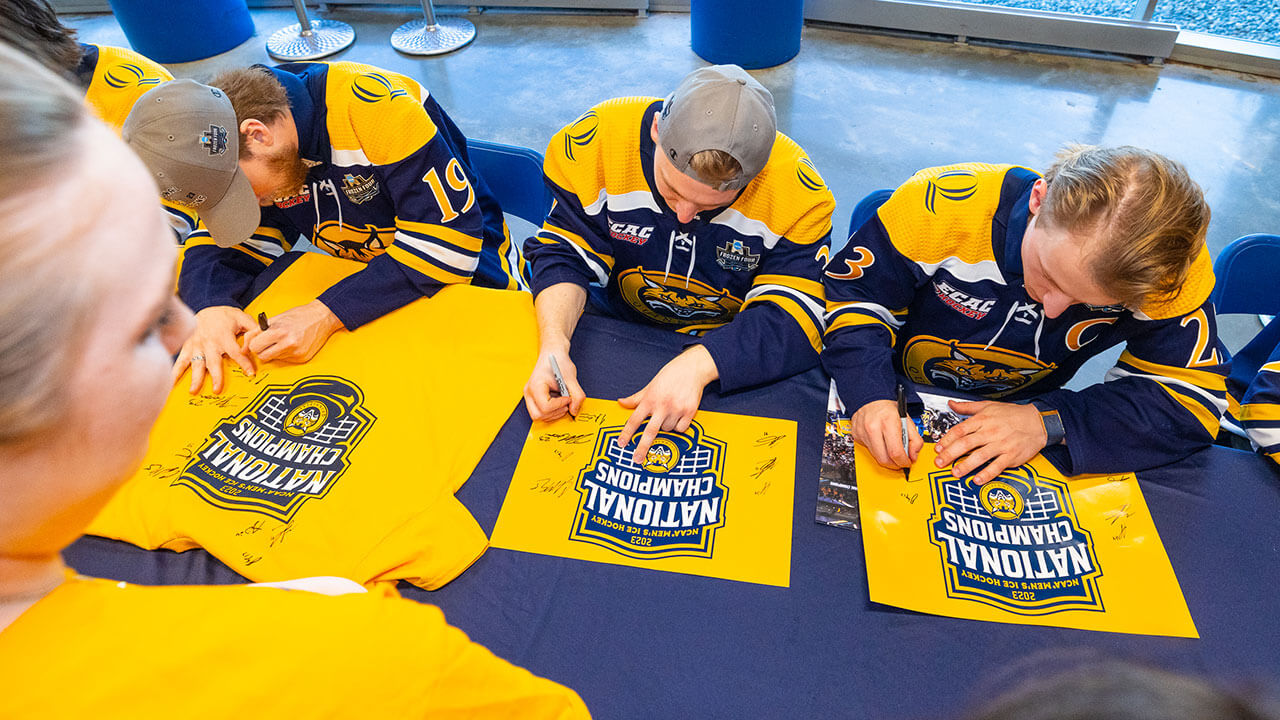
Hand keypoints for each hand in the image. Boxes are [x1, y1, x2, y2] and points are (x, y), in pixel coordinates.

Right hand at [173, 306, 256, 394]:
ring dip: (195, 378)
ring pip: (196, 364)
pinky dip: (174, 371)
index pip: (236, 352)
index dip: (244, 363)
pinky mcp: (187, 347)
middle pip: (213, 362)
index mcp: (224, 336)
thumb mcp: (241, 317)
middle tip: (217, 389)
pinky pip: (180, 360)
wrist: (204, 306)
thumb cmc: (224, 315)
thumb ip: (252, 328)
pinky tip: (170, 382)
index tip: (250, 373)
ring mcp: (196, 346)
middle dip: (215, 376)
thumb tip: (262, 336)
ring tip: (193, 391)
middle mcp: (209, 343)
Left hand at [244, 300, 343, 363]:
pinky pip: (286, 360)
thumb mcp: (275, 319)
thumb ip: (257, 331)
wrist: (322, 317)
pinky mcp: (302, 358)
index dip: (253, 344)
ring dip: (274, 352)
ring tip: (282, 341)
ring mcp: (296, 352)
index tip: (257, 342)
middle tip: (268, 343)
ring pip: (274, 359)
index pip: (255, 347)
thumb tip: (245, 346)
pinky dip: (286, 353)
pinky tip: (292, 344)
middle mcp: (287, 343)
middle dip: (262, 351)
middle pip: (262, 357)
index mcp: (279, 331)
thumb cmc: (299, 315)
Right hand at [524, 348, 584, 421]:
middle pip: (538, 415)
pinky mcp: (534, 398)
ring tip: (562, 399)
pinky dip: (552, 411)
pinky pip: (541, 412)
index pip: (545, 407)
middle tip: (566, 401)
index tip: (568, 397)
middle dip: (555, 412)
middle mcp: (529, 393)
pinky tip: (558, 400)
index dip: (560, 405)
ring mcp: (530, 396)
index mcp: (536, 386)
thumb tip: (574, 411)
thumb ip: (577, 396)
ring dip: (554, 412)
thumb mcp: (571, 378)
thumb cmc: (558, 361)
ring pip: (539, 417)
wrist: (553, 353)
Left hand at [617, 345, 718, 463]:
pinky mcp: (689, 412)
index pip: (635, 419)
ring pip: (667, 429)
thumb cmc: (669, 376)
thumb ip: (635, 398)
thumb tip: (620, 402)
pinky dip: (679, 425)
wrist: (692, 369)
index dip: (627, 432)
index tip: (621, 444)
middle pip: (650, 431)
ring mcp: (676, 409)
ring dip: (666, 425)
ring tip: (669, 411)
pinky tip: (679, 414)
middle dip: (642, 447)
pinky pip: (681, 428)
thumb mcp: (650, 386)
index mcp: (650, 399)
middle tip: (637, 460)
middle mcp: (662, 405)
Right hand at [850, 399, 921, 468]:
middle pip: (884, 459)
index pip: (895, 452)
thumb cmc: (888, 408)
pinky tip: (880, 441)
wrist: (870, 398)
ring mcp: (863, 433)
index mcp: (888, 422)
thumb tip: (913, 455)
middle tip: (900, 461)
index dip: (903, 461)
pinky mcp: (856, 436)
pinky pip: (869, 450)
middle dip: (894, 464)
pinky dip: (877, 450)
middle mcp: (873, 428)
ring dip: (886, 458)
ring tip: (891, 450)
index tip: (907, 462)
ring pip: (875, 456)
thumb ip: (915, 439)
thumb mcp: (907, 420)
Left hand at [934, 399, 1046, 484]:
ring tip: (955, 473)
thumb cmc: (1012, 414)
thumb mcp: (988, 406)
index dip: (946, 440)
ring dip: (966, 466)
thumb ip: (967, 407)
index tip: (937, 448)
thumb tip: (951, 404)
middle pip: (966, 443)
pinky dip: (987, 473)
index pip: (960, 430)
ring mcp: (1001, 444)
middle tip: (939, 463)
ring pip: (980, 456)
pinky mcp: (1011, 456)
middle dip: (950, 454)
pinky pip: (997, 466)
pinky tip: (977, 479)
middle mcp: (990, 432)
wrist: (1038, 421)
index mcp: (982, 420)